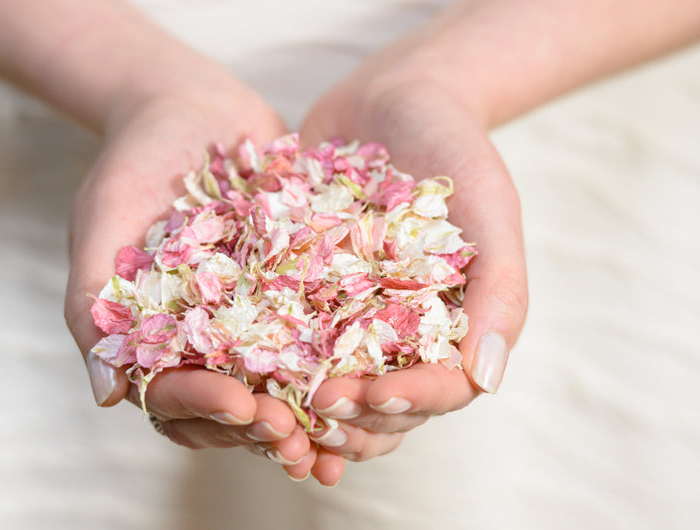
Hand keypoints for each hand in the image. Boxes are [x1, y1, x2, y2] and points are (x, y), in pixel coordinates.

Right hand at [63, 72, 331, 480]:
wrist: (189, 108)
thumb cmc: (132, 163)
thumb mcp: (102, 225)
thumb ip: (91, 306)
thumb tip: (107, 395)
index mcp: (154, 338)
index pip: (173, 395)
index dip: (204, 408)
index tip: (240, 405)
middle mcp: (206, 338)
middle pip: (230, 406)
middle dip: (260, 424)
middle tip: (295, 431)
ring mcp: (253, 317)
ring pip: (279, 382)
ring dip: (305, 409)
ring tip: (338, 418)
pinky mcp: (296, 288)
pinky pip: (321, 330)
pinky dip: (342, 356)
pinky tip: (374, 369)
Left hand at [299, 62, 528, 459]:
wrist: (394, 96)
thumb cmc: (456, 149)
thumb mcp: (490, 209)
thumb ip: (500, 290)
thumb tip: (487, 379)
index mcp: (454, 327)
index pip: (440, 390)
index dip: (410, 403)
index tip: (373, 397)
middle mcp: (402, 333)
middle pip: (383, 404)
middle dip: (352, 416)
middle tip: (316, 406)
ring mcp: (350, 316)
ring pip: (333, 387)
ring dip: (308, 411)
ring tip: (277, 413)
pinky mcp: (304, 292)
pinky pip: (285, 337)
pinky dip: (267, 364)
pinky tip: (240, 373)